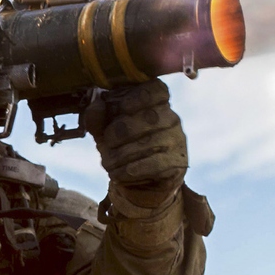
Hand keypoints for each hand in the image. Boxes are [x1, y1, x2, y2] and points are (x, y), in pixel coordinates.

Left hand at [82, 81, 186, 205]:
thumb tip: (96, 105)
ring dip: (121, 155)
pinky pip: (154, 164)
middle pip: (149, 116)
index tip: (122, 107)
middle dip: (120, 131)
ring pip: (148, 142)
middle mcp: (171, 118)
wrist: (138, 185)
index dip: (139, 96)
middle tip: (106, 143)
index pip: (156, 89)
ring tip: (108, 163)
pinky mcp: (178, 163)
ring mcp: (177, 140)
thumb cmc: (122, 149)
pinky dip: (131, 170)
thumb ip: (98, 118)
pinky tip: (119, 173)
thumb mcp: (104, 133)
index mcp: (155, 104)